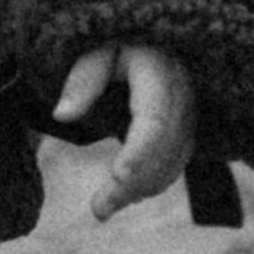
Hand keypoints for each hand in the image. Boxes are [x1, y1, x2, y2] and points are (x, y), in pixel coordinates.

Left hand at [52, 43, 196, 219]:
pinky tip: (125, 195)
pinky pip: (178, 163)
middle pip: (165, 149)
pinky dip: (153, 183)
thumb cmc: (115, 45)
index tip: (117, 177)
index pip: (155, 120)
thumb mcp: (94, 52)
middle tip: (98, 210)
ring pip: (174, 162)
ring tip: (103, 208)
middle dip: (133, 184)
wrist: (150, 43)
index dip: (140, 152)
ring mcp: (191, 115)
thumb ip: (81, 80)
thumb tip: (62, 115)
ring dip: (141, 189)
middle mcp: (183, 96)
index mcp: (159, 71)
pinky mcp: (190, 130)